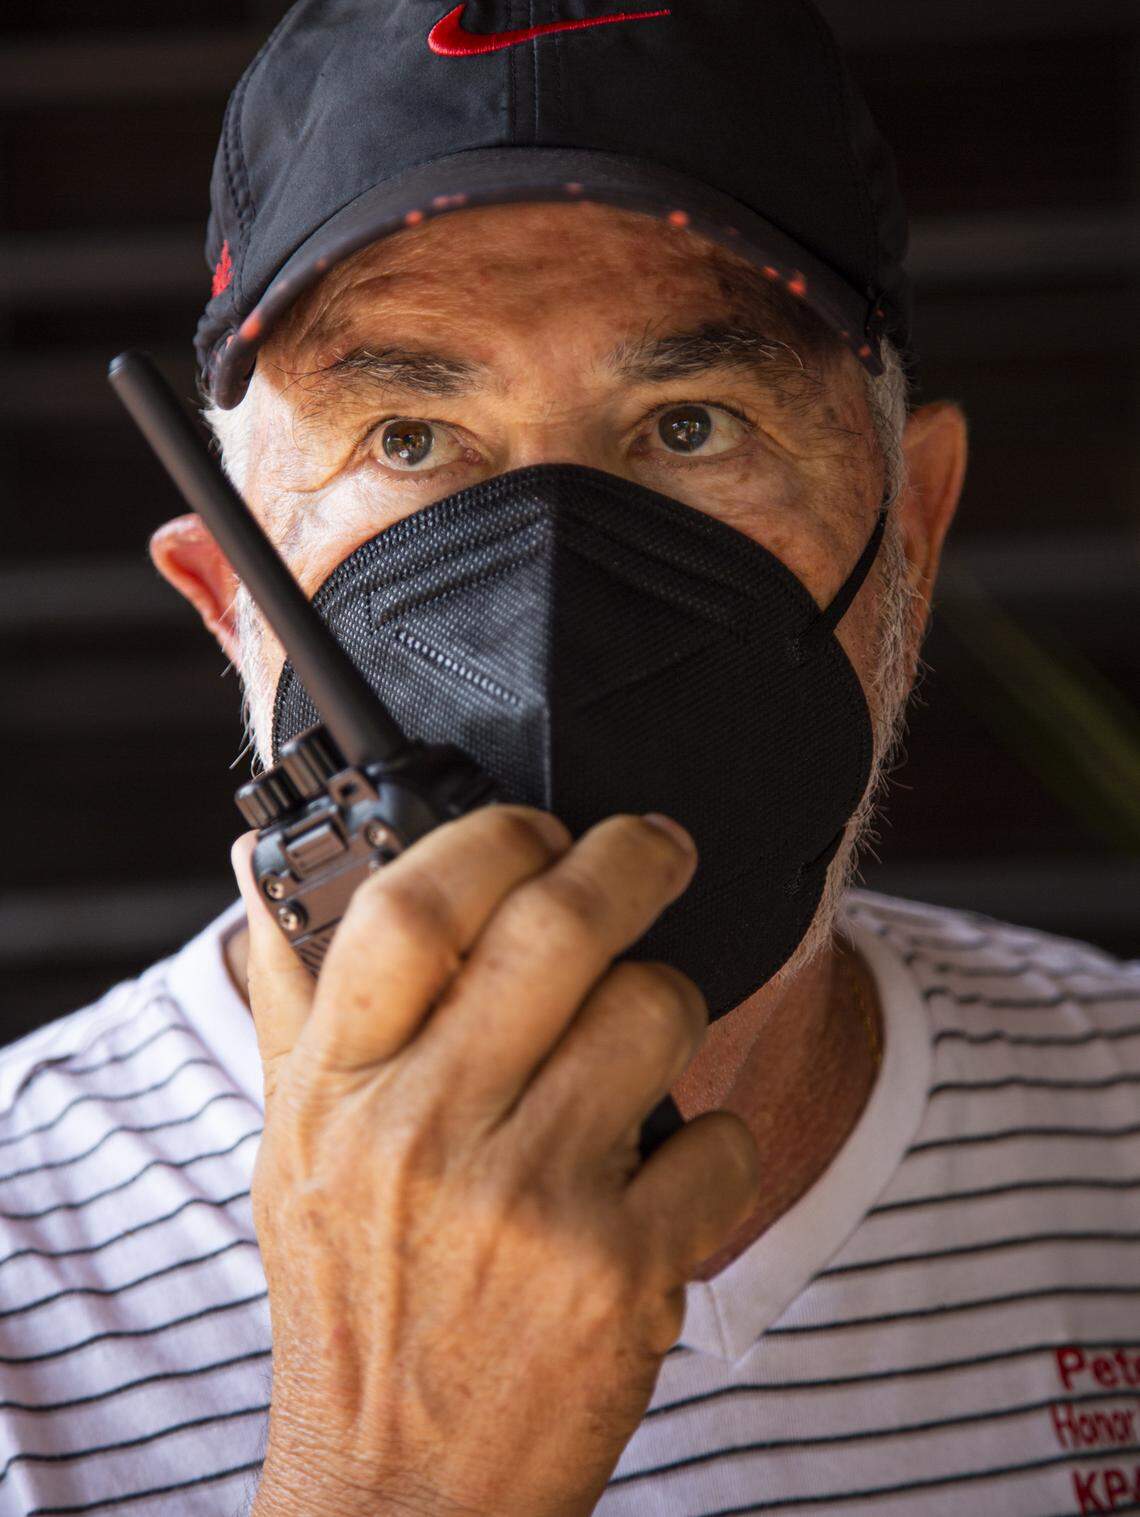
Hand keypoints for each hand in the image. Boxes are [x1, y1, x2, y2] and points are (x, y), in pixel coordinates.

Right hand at [232, 805, 760, 1516]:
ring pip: (656, 1012)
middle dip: (632, 858)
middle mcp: (428, 1135)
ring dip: (670, 1004)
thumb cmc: (353, 1306)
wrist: (401, 1495)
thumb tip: (263, 877)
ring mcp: (531, 1204)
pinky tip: (669, 1174)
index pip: (411, 909)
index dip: (491, 836)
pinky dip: (718, 1142)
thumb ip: (292, 1006)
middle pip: (556, 928)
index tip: (537, 825)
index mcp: (341, 1091)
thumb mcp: (295, 1154)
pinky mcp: (623, 1273)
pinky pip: (722, 1140)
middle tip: (659, 847)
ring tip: (645, 1035)